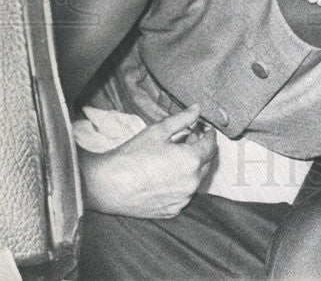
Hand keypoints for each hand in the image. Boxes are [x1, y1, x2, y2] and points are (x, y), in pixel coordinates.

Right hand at [79, 105, 216, 218]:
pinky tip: (167, 175)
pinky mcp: (172, 210)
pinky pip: (184, 194)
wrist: (108, 185)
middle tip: (189, 139)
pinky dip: (181, 184)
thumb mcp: (158, 131)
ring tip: (176, 157)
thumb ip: (183, 119)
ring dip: (192, 167)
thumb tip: (198, 109)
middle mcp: (191, 182)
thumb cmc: (133, 155)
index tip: (205, 129)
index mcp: (191, 161)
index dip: (209, 135)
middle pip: (206, 162)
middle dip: (201, 149)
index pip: (211, 145)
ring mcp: (183, 199)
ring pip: (195, 179)